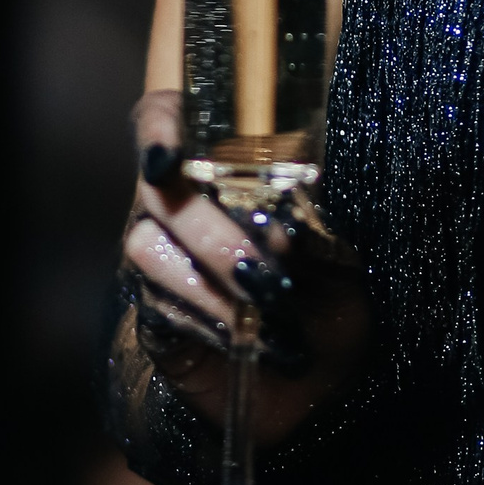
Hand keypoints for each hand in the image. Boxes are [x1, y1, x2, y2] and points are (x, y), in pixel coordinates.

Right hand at [121, 88, 371, 441]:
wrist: (324, 365)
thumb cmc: (331, 291)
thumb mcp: (335, 253)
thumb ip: (307, 228)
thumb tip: (280, 224)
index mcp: (223, 166)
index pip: (167, 119)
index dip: (159, 130)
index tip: (168, 159)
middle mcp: (179, 204)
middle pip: (159, 191)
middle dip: (213, 230)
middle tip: (266, 267)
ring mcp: (160, 259)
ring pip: (148, 249)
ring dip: (211, 280)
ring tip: (268, 306)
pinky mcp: (155, 317)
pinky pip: (159, 307)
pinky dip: (207, 319)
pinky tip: (245, 334)